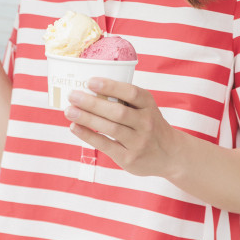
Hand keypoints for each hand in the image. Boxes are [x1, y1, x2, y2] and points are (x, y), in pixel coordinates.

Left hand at [65, 78, 179, 177]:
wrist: (170, 154)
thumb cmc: (149, 125)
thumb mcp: (145, 108)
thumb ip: (125, 99)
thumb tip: (89, 88)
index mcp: (149, 105)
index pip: (131, 93)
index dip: (111, 86)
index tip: (90, 81)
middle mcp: (146, 123)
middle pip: (117, 112)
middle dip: (92, 103)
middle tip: (73, 95)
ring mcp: (139, 142)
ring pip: (110, 128)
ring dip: (87, 119)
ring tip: (69, 111)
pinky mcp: (130, 158)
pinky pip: (106, 145)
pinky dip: (88, 136)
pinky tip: (75, 127)